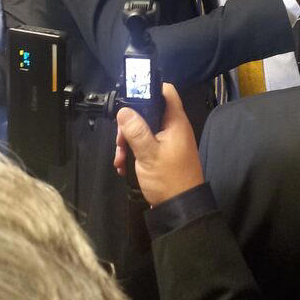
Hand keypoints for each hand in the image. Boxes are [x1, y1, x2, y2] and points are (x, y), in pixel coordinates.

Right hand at [114, 83, 203, 205]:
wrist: (179, 210)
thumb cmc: (168, 179)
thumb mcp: (149, 153)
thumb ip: (136, 130)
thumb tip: (124, 110)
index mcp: (175, 121)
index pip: (166, 92)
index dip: (149, 89)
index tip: (130, 98)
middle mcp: (173, 128)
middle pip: (148, 112)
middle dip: (130, 124)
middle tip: (120, 139)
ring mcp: (168, 142)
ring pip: (143, 130)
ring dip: (128, 142)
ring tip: (119, 157)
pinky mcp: (162, 155)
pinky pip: (145, 146)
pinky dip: (133, 153)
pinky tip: (122, 165)